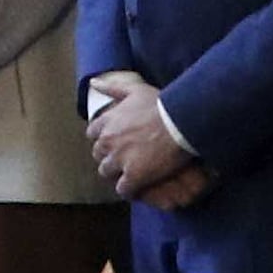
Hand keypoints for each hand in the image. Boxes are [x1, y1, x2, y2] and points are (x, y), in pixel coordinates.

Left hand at [87, 76, 202, 202]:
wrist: (180, 122)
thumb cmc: (161, 104)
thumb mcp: (134, 90)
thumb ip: (112, 87)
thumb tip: (93, 82)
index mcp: (107, 121)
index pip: (92, 134)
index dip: (103, 138)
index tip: (114, 141)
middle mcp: (108, 141)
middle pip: (98, 154)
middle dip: (108, 156)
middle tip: (123, 158)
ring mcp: (119, 159)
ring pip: (106, 172)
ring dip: (116, 173)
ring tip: (130, 174)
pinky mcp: (133, 176)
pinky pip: (123, 189)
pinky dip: (128, 190)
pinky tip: (137, 189)